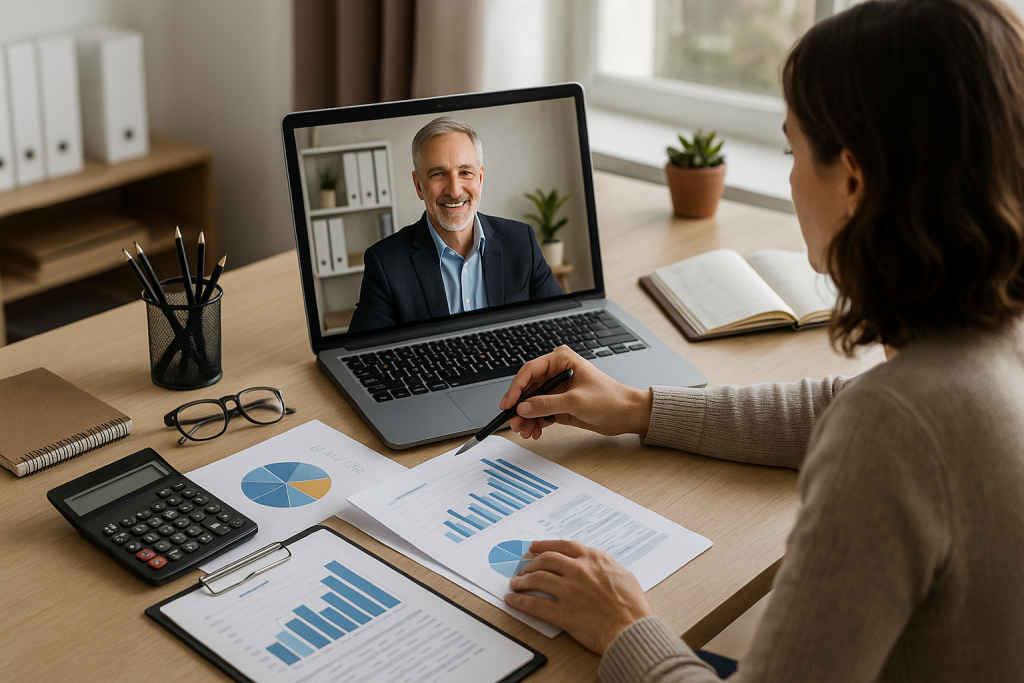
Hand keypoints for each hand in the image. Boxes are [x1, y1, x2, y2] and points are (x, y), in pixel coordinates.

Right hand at [499, 346, 652, 439]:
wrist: (626, 414)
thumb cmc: (610, 399)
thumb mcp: (576, 401)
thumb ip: (547, 404)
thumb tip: (524, 408)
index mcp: (562, 360)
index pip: (530, 371)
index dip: (516, 388)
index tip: (508, 404)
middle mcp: (557, 372)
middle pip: (529, 388)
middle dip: (520, 407)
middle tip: (514, 422)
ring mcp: (557, 388)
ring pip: (532, 402)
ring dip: (527, 417)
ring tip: (525, 430)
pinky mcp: (559, 402)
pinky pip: (540, 411)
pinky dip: (535, 422)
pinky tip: (535, 431)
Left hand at [504, 540, 653, 653]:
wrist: (633, 630)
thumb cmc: (633, 607)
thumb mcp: (622, 575)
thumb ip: (604, 567)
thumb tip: (596, 567)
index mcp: (594, 559)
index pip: (562, 546)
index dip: (545, 545)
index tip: (535, 547)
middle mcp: (579, 570)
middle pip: (545, 560)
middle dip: (530, 564)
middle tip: (523, 568)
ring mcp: (569, 591)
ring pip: (536, 578)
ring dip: (522, 580)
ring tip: (516, 583)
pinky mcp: (562, 612)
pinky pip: (534, 604)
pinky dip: (520, 601)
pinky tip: (513, 600)